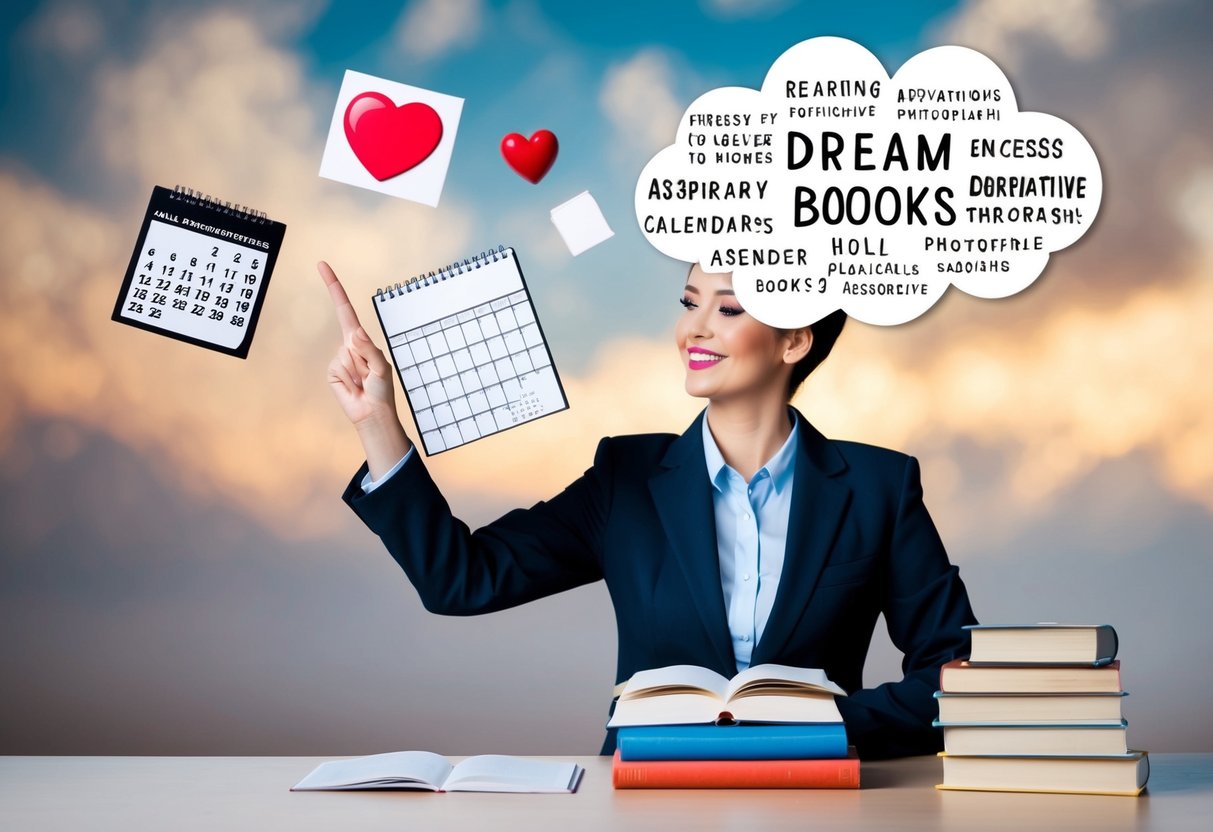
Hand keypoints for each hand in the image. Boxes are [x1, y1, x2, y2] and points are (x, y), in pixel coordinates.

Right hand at [319, 261, 411, 474]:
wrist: (371, 414)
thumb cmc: (381, 391)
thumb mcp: (382, 368)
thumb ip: (370, 350)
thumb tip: (355, 335)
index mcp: (361, 339)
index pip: (345, 309)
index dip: (334, 287)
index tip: (322, 265)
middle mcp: (349, 346)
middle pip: (350, 338)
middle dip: (362, 357)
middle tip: (369, 377)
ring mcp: (340, 359)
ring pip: (345, 357)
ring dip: (357, 372)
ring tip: (363, 383)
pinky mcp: (332, 372)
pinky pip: (338, 369)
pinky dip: (348, 379)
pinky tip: (354, 387)